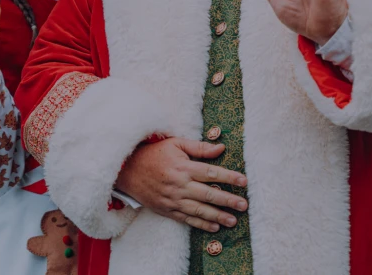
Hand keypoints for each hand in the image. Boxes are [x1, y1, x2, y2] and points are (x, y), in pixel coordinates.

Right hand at [116, 137, 247, 232]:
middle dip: (228, 200)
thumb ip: (199, 147)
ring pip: (199, 210)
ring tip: (233, 220)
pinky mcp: (167, 210)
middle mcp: (180, 185)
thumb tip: (221, 148)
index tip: (244, 181)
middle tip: (244, 205)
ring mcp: (173, 200)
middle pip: (208, 194)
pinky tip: (214, 227)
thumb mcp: (176, 144)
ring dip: (218, 216)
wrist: (128, 170)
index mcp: (184, 167)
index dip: (229, 177)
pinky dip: (201, 225)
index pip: (212, 172)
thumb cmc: (154, 153)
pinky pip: (187, 219)